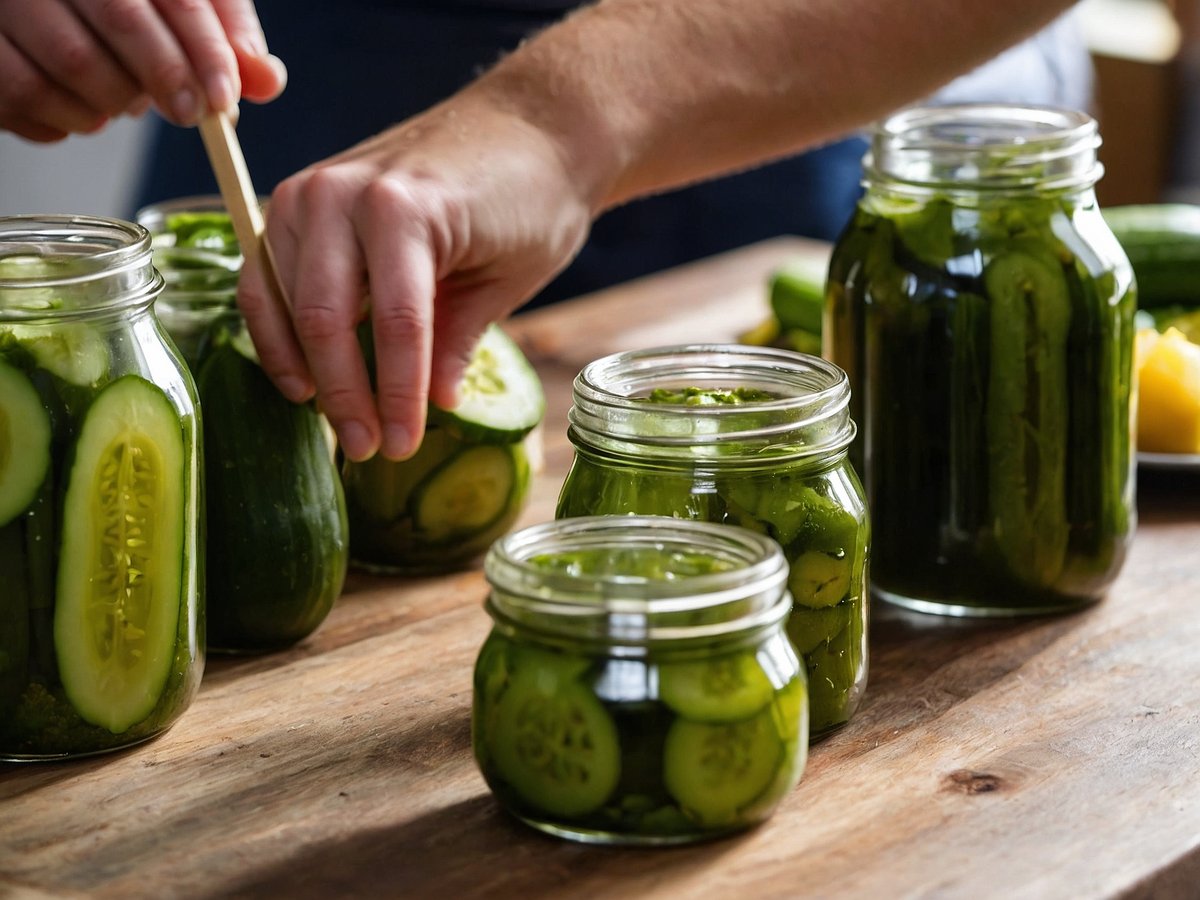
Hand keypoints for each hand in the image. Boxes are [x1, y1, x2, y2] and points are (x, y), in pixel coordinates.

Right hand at [0, 0, 284, 141]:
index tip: (223, 100)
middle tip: (187, 114)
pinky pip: (18, 94)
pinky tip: (77, 116)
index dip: (205, 50)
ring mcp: (8, 2)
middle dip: (165, 78)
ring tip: (121, 104)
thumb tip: (266, 80)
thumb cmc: (126, 3)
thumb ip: (225, 33)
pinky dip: (58, 122)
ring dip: (110, 105)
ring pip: (69, 62)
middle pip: (121, 18)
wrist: (50, 4)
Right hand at [237, 94, 595, 460]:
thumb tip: (431, 408)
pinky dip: (280, 330)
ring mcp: (312, 191)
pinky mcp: (300, 200)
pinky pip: (270, 275)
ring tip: (340, 422)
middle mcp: (343, 193)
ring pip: (287, 301)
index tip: (404, 446)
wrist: (531, 125)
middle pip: (327, 318)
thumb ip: (458, 341)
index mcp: (404, 209)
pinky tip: (300, 377)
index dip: (397, 396)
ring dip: (308, 369)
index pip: (394, 326)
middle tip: (369, 449)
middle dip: (347, 394)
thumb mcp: (510, 279)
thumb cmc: (533, 198)